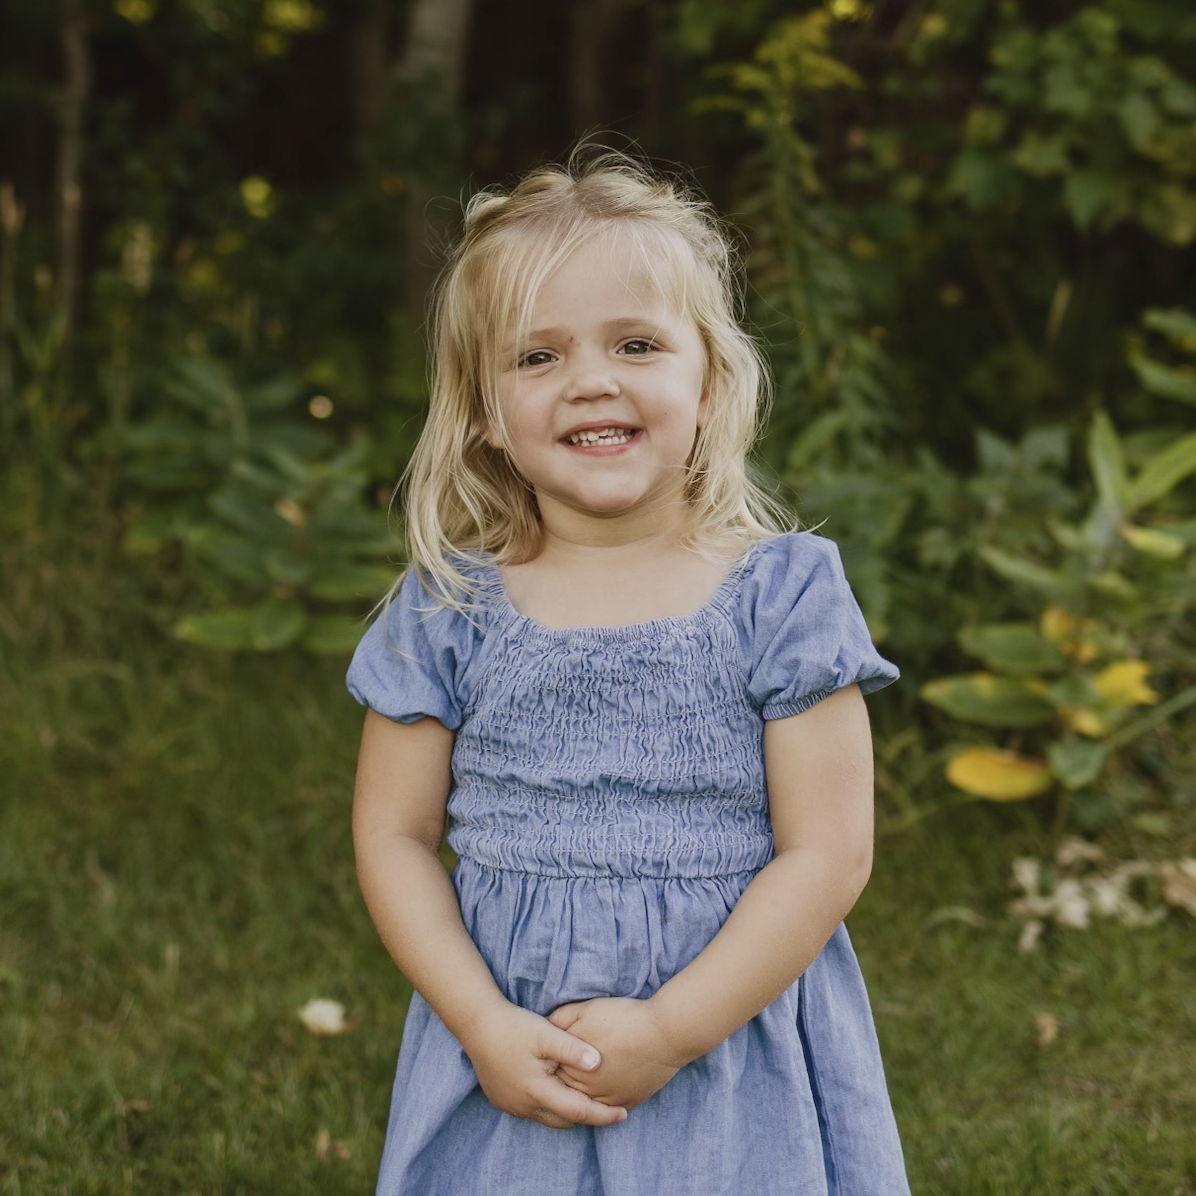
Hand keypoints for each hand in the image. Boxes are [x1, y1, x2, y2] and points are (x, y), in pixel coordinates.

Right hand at [459, 1000, 629, 1130]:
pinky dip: (550, 1104)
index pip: (578, 1111)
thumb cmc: (513, 1027)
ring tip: (586, 1097)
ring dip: (567, 1110)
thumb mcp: (546, 1033)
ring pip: (548, 1117)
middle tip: (608, 1106)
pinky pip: (533, 1110)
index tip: (624, 1113)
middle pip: (564, 1120)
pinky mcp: (503, 1100)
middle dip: (586, 1115)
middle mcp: (524, 1105)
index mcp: (537, 1091)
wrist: (477, 1025)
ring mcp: (512, 1105)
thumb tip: (599, 1062)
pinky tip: (558, 1089)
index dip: (603, 1115)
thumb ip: (572, 1049)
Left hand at [546, 996, 690, 1112]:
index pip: (550, 1072)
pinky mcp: (627, 1102)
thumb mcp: (585, 1010)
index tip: (547, 1057)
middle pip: (566, 1091)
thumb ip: (560, 1020)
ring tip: (581, 1081)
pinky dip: (603, 1103)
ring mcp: (608, 1100)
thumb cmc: (623, 1018)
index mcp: (573, 1067)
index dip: (548, 1063)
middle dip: (562, 1081)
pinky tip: (601, 1092)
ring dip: (581, 1095)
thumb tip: (545, 1028)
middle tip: (561, 1071)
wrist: (664, 1033)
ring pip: (586, 1105)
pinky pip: (608, 1110)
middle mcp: (587, 1090)